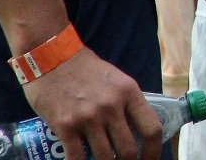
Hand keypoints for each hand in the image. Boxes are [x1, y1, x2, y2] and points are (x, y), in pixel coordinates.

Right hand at [25, 47, 162, 159]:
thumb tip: (137, 129)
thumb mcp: (116, 80)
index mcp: (129, 92)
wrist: (51, 56)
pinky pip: (77, 158)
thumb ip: (127, 102)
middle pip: (129, 150)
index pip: (151, 128)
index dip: (154, 152)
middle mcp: (112, 106)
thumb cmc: (85, 69)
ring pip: (105, 158)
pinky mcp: (65, 125)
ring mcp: (88, 117)